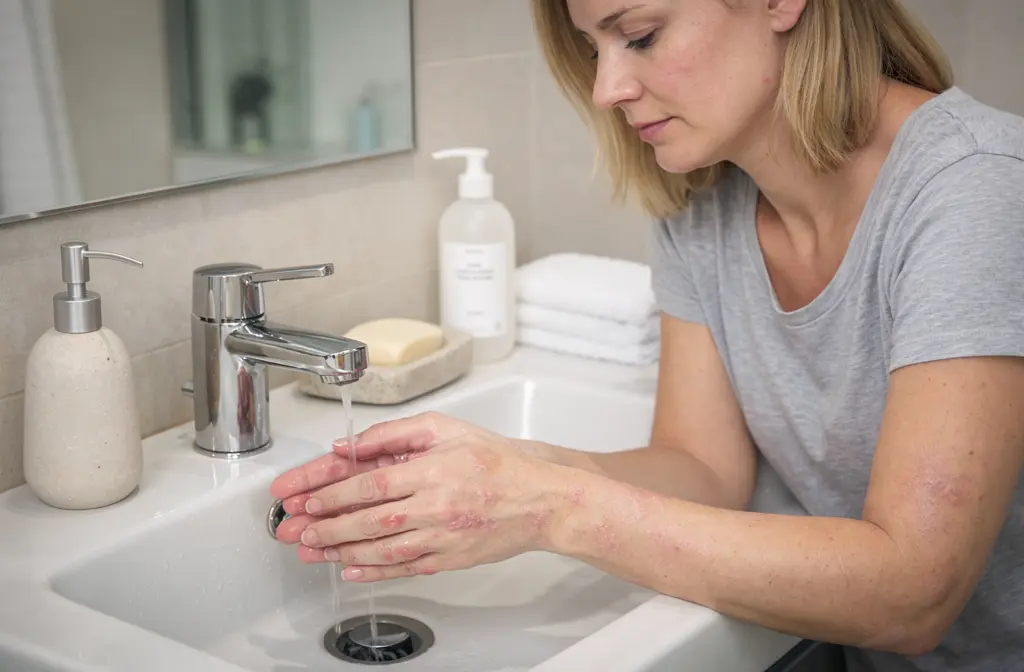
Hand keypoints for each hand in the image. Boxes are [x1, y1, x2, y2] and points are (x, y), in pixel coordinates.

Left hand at [269, 412, 569, 581]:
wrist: (541, 500)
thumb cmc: (496, 461)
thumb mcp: (446, 429)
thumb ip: (394, 433)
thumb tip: (349, 445)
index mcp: (434, 469)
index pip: (370, 484)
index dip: (331, 493)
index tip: (305, 498)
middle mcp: (436, 506)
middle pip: (368, 519)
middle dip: (325, 526)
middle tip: (295, 530)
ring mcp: (443, 537)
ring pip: (381, 549)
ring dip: (340, 550)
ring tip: (310, 551)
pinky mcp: (450, 559)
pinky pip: (404, 568)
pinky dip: (373, 571)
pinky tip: (348, 569)